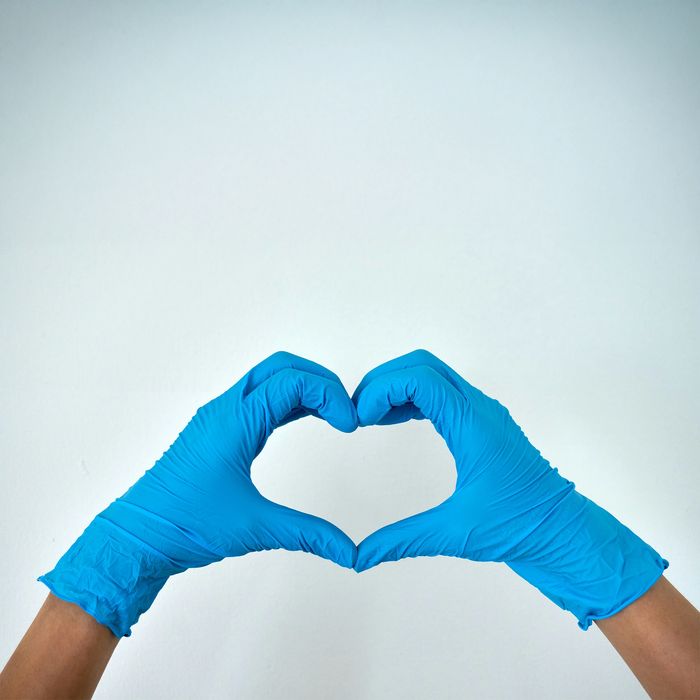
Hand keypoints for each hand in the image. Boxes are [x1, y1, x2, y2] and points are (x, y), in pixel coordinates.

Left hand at [38, 352, 357, 636]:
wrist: (138, 536)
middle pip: (281, 366)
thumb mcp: (255, 528)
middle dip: (320, 380)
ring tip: (332, 413)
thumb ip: (308, 535)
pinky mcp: (216, 428)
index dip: (330, 395)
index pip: (293, 382)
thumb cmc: (185, 525)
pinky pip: (257, 397)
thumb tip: (349, 551)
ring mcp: (218, 416)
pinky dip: (286, 399)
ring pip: (268, 378)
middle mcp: (225, 409)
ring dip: (303, 387)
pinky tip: (303, 418)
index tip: (350, 424)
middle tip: (345, 410)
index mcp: (235, 422)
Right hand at [352, 350, 666, 629]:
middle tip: (358, 411)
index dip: (381, 389)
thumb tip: (359, 556)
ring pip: (432, 374)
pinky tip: (394, 421)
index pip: (420, 378)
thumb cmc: (522, 528)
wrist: (565, 533)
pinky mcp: (483, 423)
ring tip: (369, 416)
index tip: (359, 419)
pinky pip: (442, 393)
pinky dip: (412, 398)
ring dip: (397, 387)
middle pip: (423, 365)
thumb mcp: (456, 533)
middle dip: (384, 380)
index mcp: (473, 425)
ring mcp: (483, 413)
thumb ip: (402, 541)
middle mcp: (479, 409)